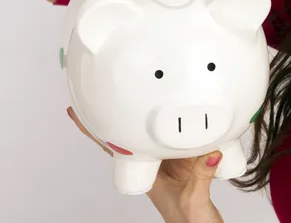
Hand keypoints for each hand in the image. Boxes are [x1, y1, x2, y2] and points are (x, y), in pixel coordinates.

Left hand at [67, 107, 223, 222]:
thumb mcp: (194, 199)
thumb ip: (202, 175)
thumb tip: (211, 152)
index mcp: (148, 177)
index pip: (116, 149)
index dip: (96, 132)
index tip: (79, 113)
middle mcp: (157, 167)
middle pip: (133, 137)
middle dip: (120, 116)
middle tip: (106, 91)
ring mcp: (173, 163)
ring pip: (158, 134)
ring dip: (151, 117)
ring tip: (144, 94)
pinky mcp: (191, 161)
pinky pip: (184, 138)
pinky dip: (183, 125)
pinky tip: (186, 115)